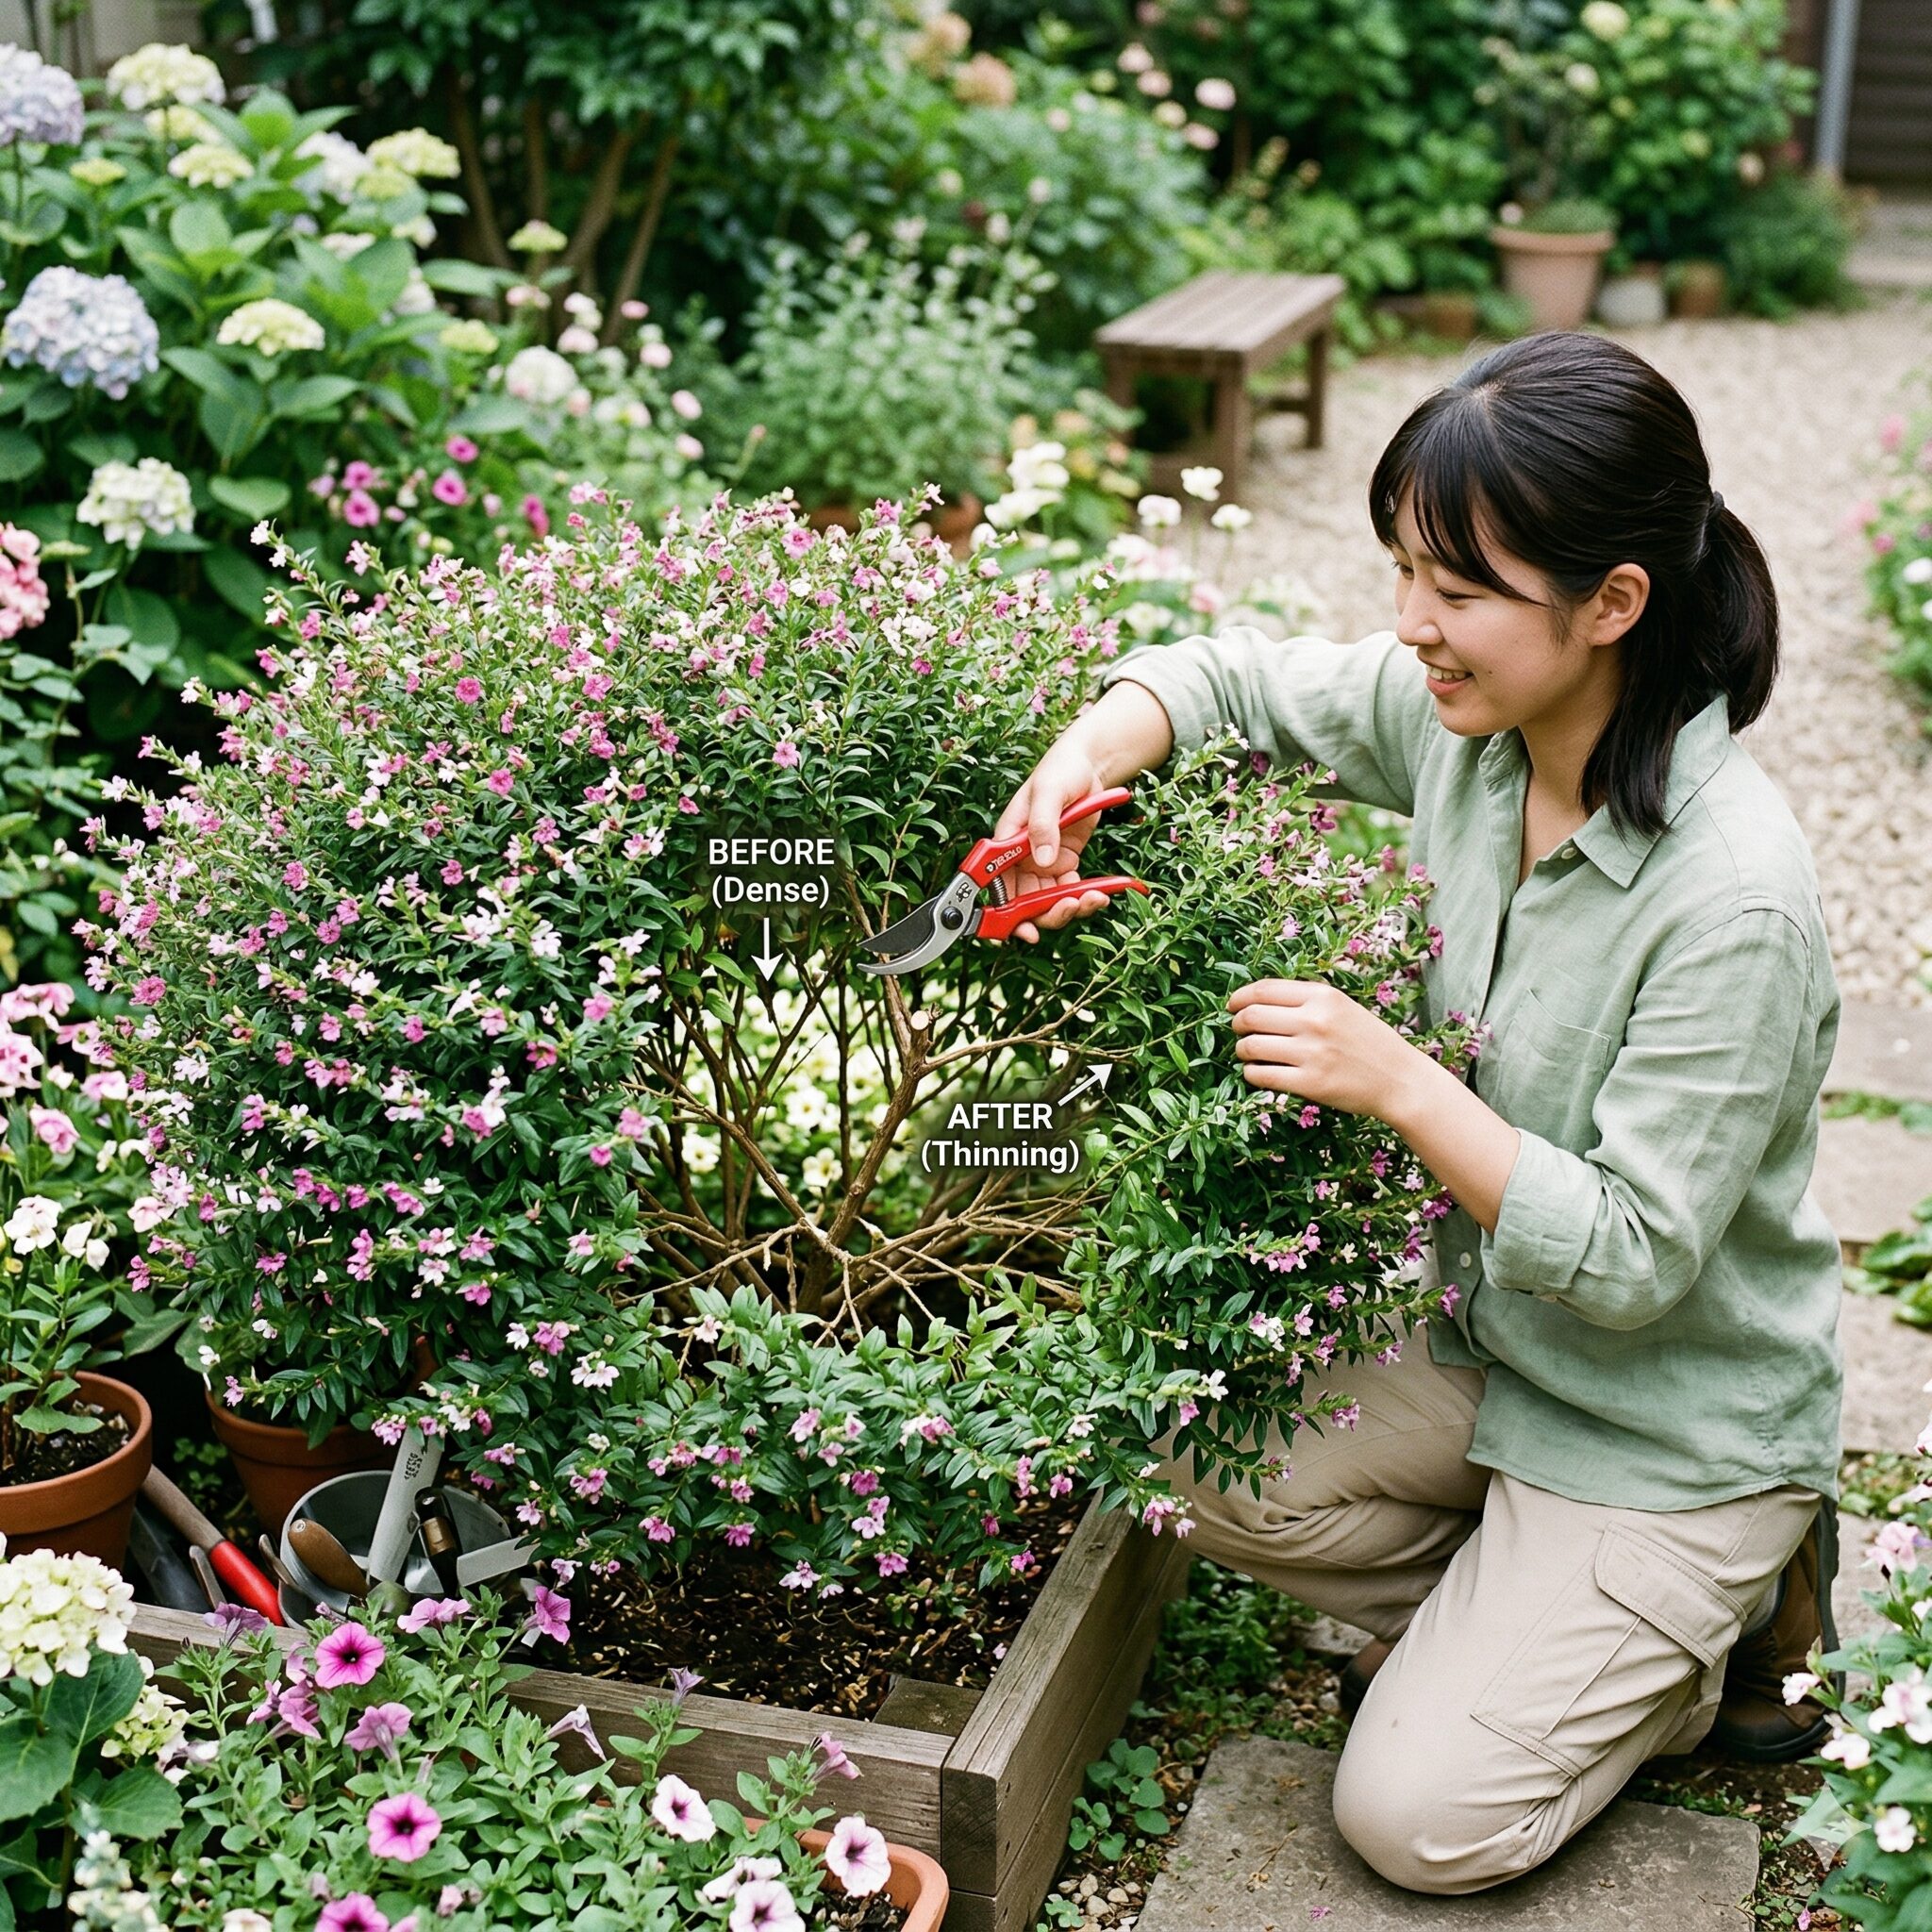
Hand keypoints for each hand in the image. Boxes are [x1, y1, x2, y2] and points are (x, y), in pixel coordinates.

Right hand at [990, 739, 1121, 945]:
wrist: (1088, 765)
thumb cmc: (1061, 771)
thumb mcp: (1049, 792)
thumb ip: (1042, 825)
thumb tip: (1041, 860)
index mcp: (1007, 840)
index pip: (996, 883)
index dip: (1003, 912)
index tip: (1021, 930)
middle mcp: (1021, 857)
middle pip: (1023, 902)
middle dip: (1045, 913)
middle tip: (1069, 908)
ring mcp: (1043, 863)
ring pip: (1049, 901)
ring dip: (1070, 907)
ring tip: (1094, 898)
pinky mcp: (1064, 864)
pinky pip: (1070, 890)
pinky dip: (1086, 897)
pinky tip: (1102, 891)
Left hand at [1228, 978, 1421, 1120]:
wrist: (1400, 1080)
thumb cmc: (1370, 1042)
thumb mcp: (1343, 1008)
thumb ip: (1306, 1001)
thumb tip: (1256, 1000)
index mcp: (1323, 996)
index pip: (1263, 989)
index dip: (1239, 998)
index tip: (1232, 1005)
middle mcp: (1315, 1021)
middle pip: (1252, 1016)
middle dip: (1237, 1023)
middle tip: (1238, 1030)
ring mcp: (1312, 1053)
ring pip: (1251, 1046)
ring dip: (1241, 1049)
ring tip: (1246, 1052)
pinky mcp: (1310, 1083)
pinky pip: (1262, 1075)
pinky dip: (1251, 1073)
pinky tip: (1256, 1072)